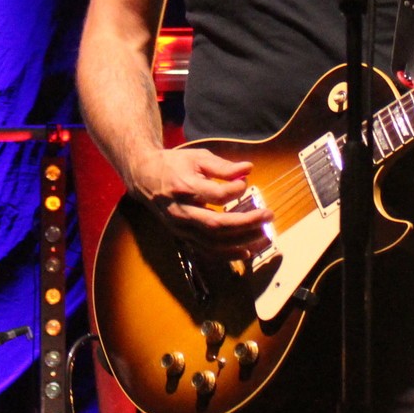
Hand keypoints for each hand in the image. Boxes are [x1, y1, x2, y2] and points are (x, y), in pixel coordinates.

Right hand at [129, 146, 272, 258]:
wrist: (145, 177)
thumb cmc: (174, 165)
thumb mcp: (197, 157)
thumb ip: (223, 166)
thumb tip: (248, 169)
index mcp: (184, 187)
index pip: (215, 195)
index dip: (235, 191)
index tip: (246, 183)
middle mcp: (182, 211)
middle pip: (216, 225)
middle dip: (246, 223)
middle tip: (268, 215)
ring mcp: (181, 228)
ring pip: (213, 242)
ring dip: (241, 242)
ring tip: (264, 235)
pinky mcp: (183, 237)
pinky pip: (207, 251)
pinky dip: (227, 255)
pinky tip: (246, 252)